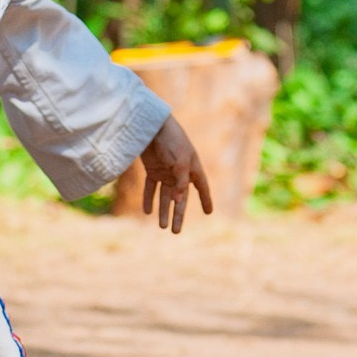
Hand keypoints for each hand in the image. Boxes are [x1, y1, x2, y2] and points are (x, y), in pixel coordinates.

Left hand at [130, 113, 213, 232]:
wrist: (151, 124)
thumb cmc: (171, 140)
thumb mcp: (180, 161)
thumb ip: (181, 182)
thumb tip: (178, 201)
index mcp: (192, 168)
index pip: (201, 187)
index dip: (205, 200)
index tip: (208, 212)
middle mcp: (180, 172)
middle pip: (180, 197)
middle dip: (178, 214)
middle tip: (176, 231)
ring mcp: (165, 171)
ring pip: (165, 196)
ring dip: (163, 210)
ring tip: (162, 226)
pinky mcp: (152, 169)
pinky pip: (151, 188)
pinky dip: (149, 199)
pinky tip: (147, 211)